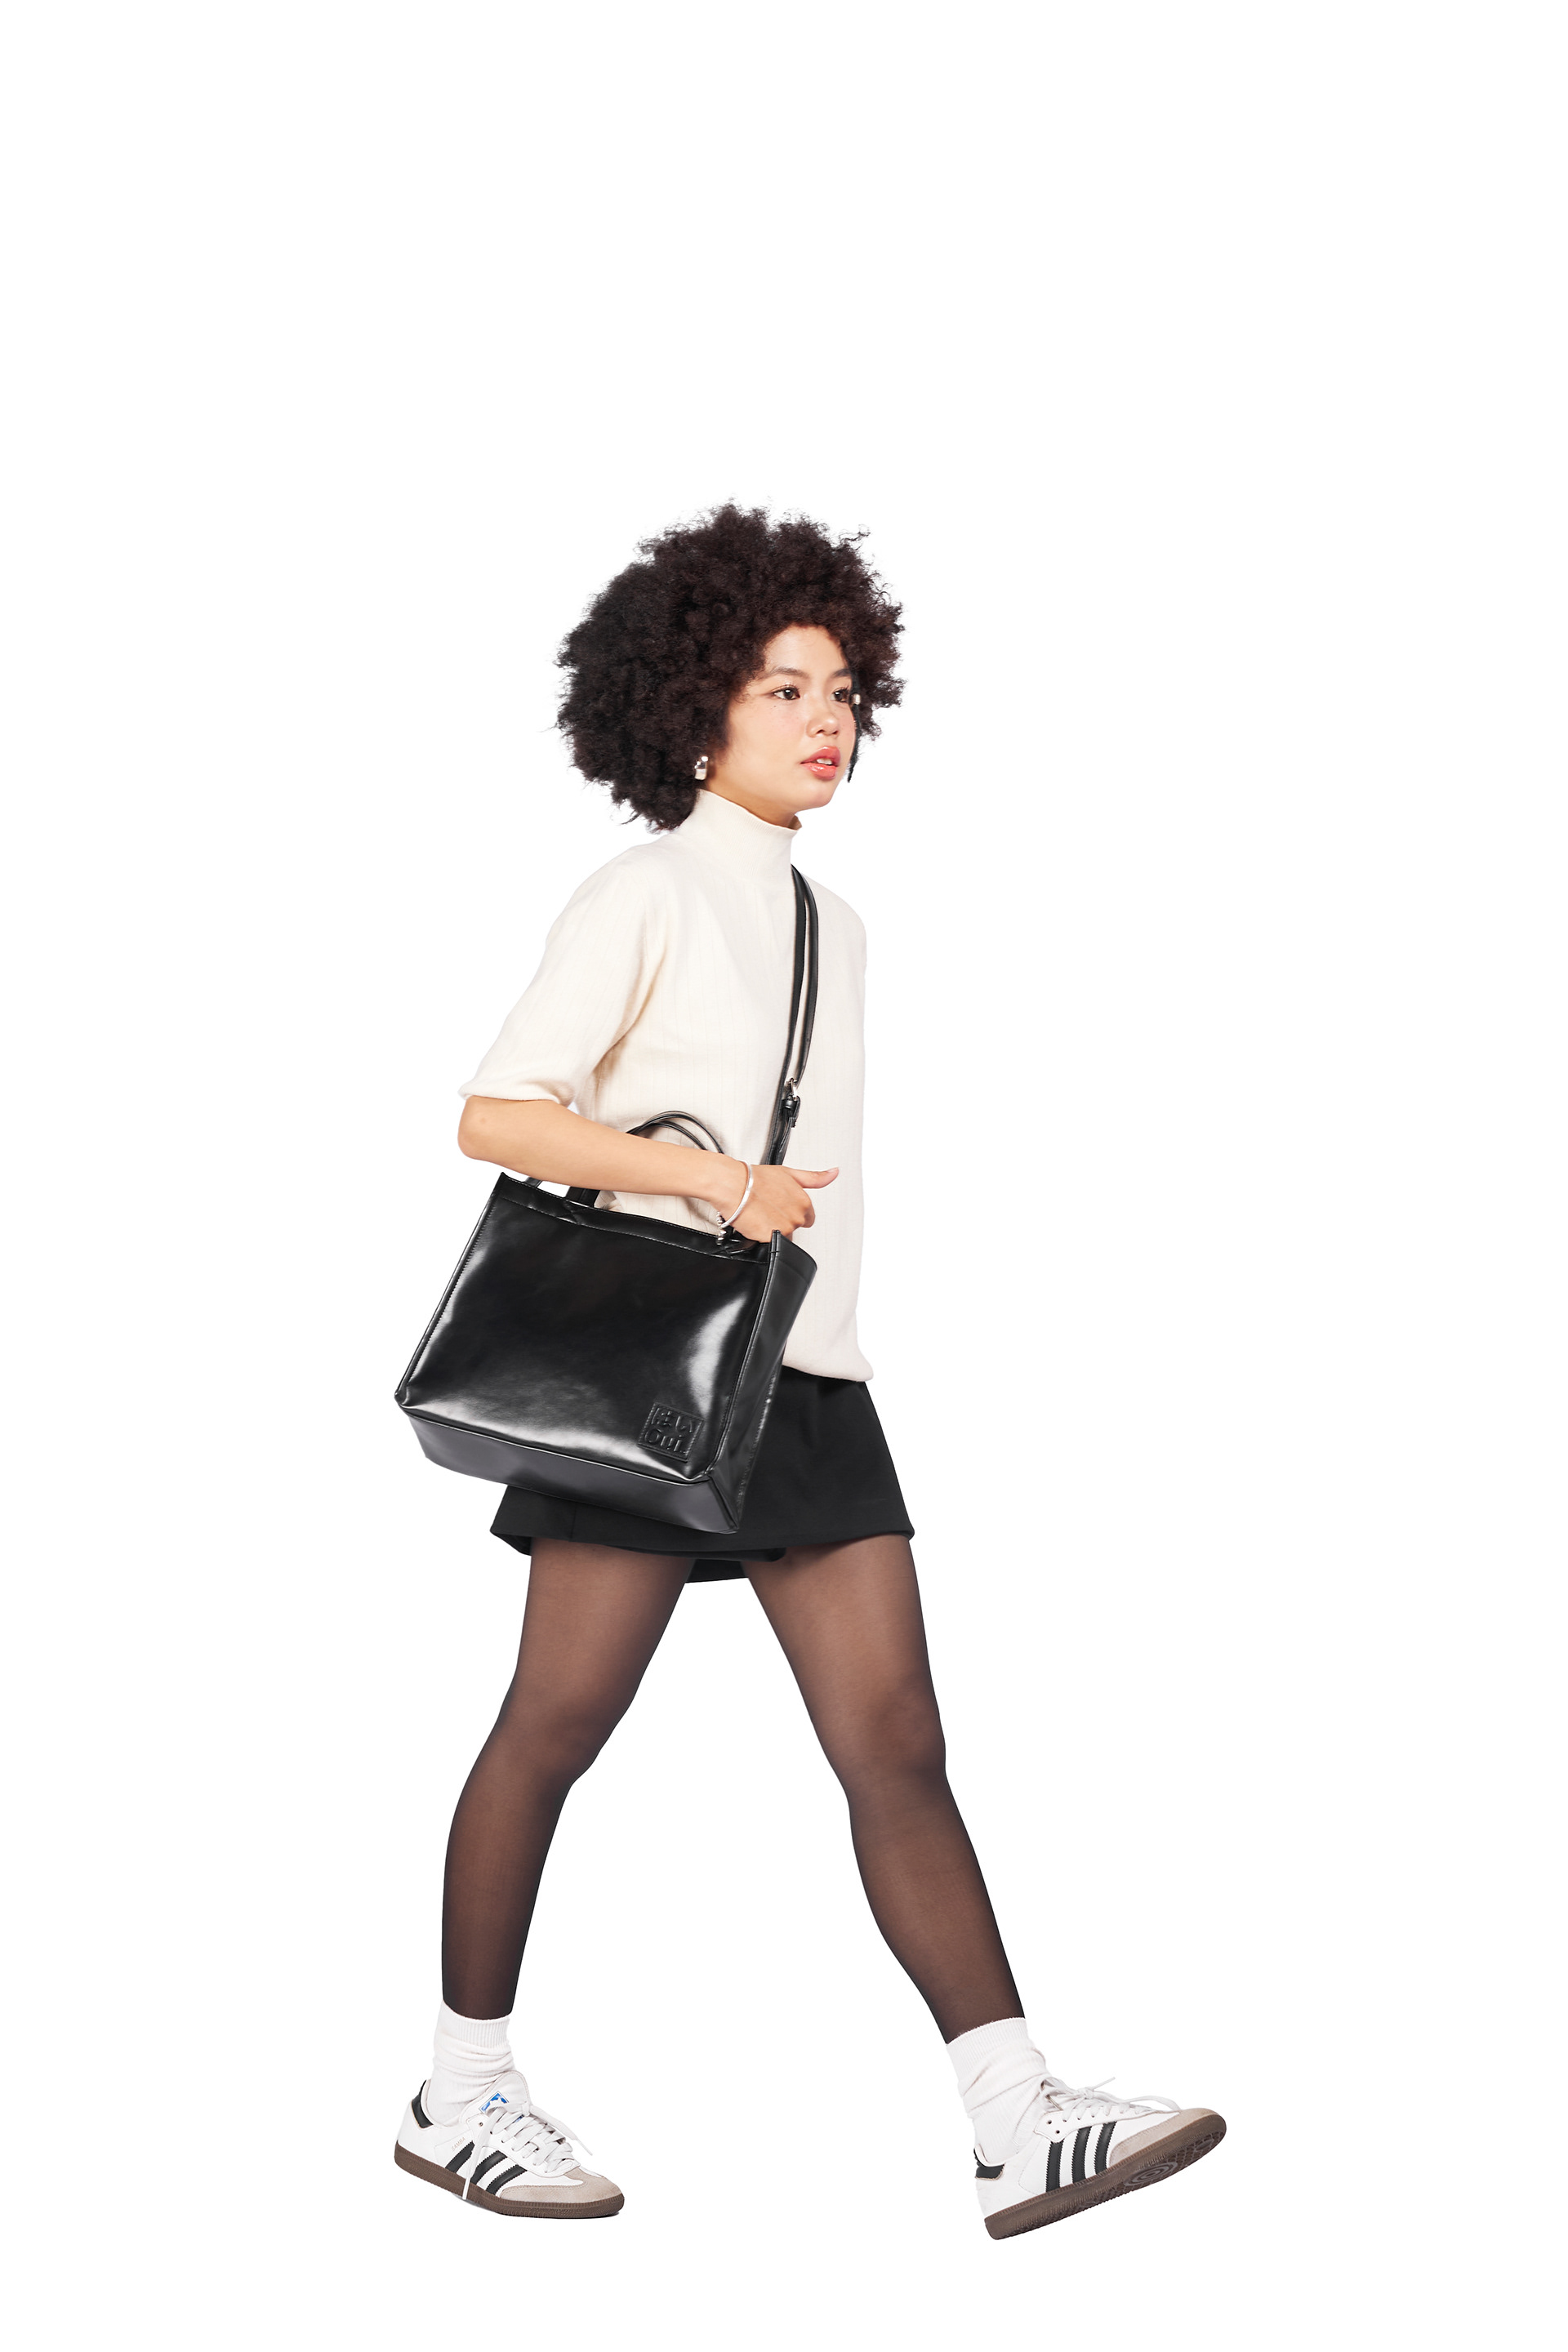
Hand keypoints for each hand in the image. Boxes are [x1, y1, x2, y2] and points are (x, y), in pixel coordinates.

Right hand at [723, 1160, 837, 1242]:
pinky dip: (762, 1236)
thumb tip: (834, 1173)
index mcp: (804, 1202)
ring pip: (783, 1237)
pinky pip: (770, 1244)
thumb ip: (814, 1178)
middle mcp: (797, 1217)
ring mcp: (784, 1229)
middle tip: (768, 1209)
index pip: (808, 1218)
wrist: (733, 1185)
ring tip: (760, 1215)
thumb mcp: (789, 1173)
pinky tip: (755, 1223)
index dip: (793, 1213)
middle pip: (795, 1228)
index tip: (782, 1206)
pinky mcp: (769, 1238)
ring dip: (773, 1229)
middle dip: (783, 1221)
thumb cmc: (756, 1178)